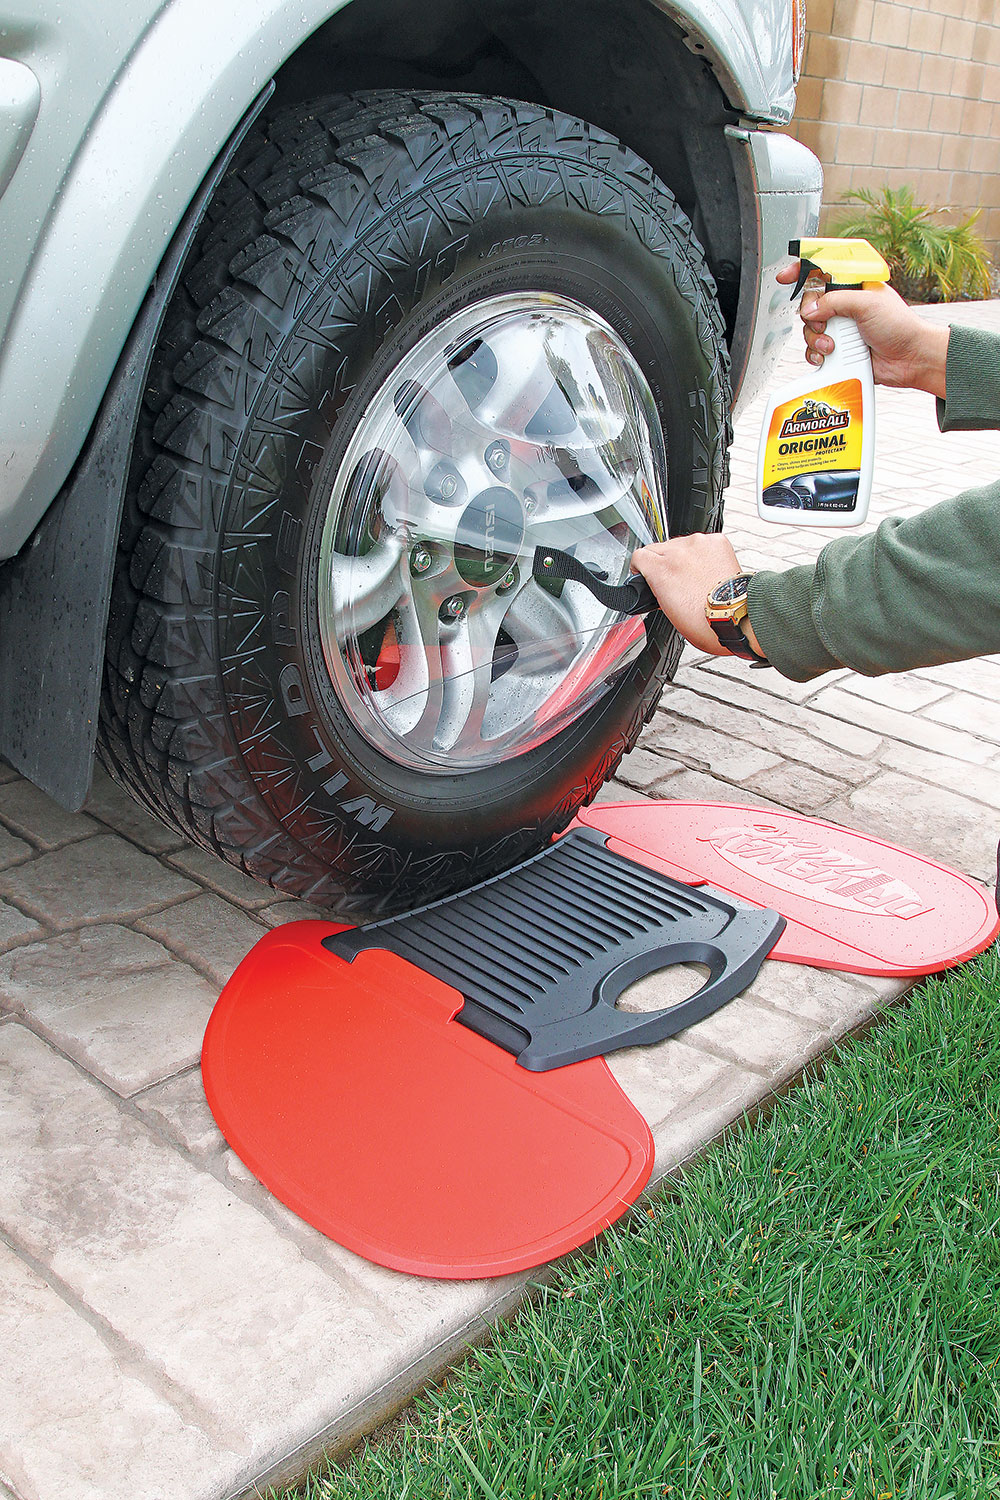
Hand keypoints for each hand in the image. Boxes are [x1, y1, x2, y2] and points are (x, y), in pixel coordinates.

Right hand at [631, 534, 763, 657]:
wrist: (736, 616)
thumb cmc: (705, 621)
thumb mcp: (667, 611)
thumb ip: (657, 589)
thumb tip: (657, 584)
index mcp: (662, 570)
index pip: (639, 556)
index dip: (641, 567)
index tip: (645, 572)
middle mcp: (678, 552)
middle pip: (659, 548)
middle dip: (663, 563)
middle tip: (676, 582)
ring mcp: (699, 543)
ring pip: (681, 544)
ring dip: (684, 557)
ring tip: (695, 578)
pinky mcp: (716, 541)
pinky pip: (702, 543)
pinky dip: (703, 554)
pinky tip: (708, 570)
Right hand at [776, 262, 949, 397]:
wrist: (910, 358)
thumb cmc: (900, 326)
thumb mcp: (867, 304)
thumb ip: (836, 301)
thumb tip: (811, 308)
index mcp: (853, 285)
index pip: (823, 271)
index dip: (802, 271)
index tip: (786, 277)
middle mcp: (845, 304)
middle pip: (810, 303)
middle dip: (811, 315)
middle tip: (824, 322)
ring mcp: (841, 327)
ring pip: (810, 328)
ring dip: (816, 338)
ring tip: (832, 344)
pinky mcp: (839, 348)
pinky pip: (814, 349)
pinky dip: (816, 353)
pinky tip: (828, 355)